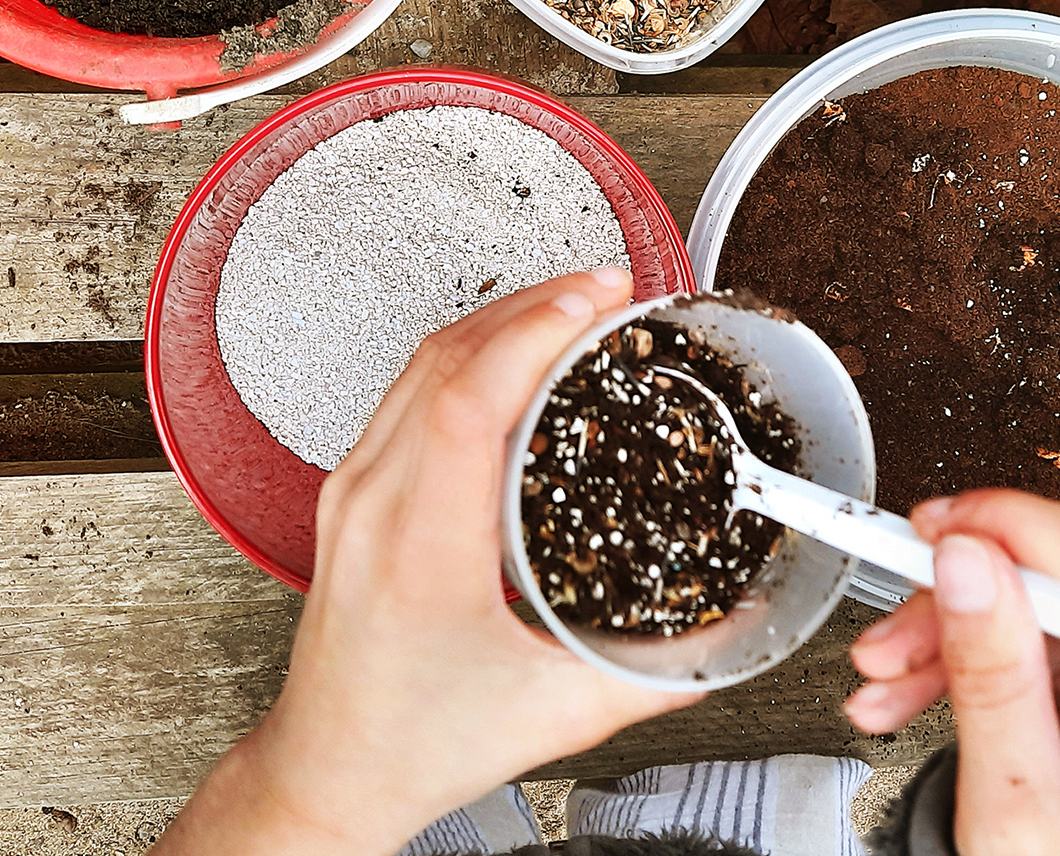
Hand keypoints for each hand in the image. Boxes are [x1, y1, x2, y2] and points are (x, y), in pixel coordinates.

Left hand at [155, 268, 696, 855]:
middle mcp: (374, 502)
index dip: (536, 332)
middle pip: (444, 358)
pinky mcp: (353, 494)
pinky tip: (513, 356)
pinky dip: (468, 355)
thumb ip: (654, 676)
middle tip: (608, 289)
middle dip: (534, 306)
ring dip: (500, 321)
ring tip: (572, 308)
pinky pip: (408, 393)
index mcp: (418, 545)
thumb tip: (731, 635)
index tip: (597, 302)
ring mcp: (354, 491)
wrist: (329, 770)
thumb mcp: (554, 713)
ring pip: (421, 366)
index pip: (467, 395)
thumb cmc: (414, 745)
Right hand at [845, 492, 1059, 855]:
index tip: (934, 536)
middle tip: (900, 623)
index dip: (1016, 536)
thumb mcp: (1020, 822)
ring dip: (971, 615)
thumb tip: (966, 563)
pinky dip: (993, 636)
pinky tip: (931, 676)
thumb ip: (993, 688)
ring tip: (896, 671)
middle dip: (978, 586)